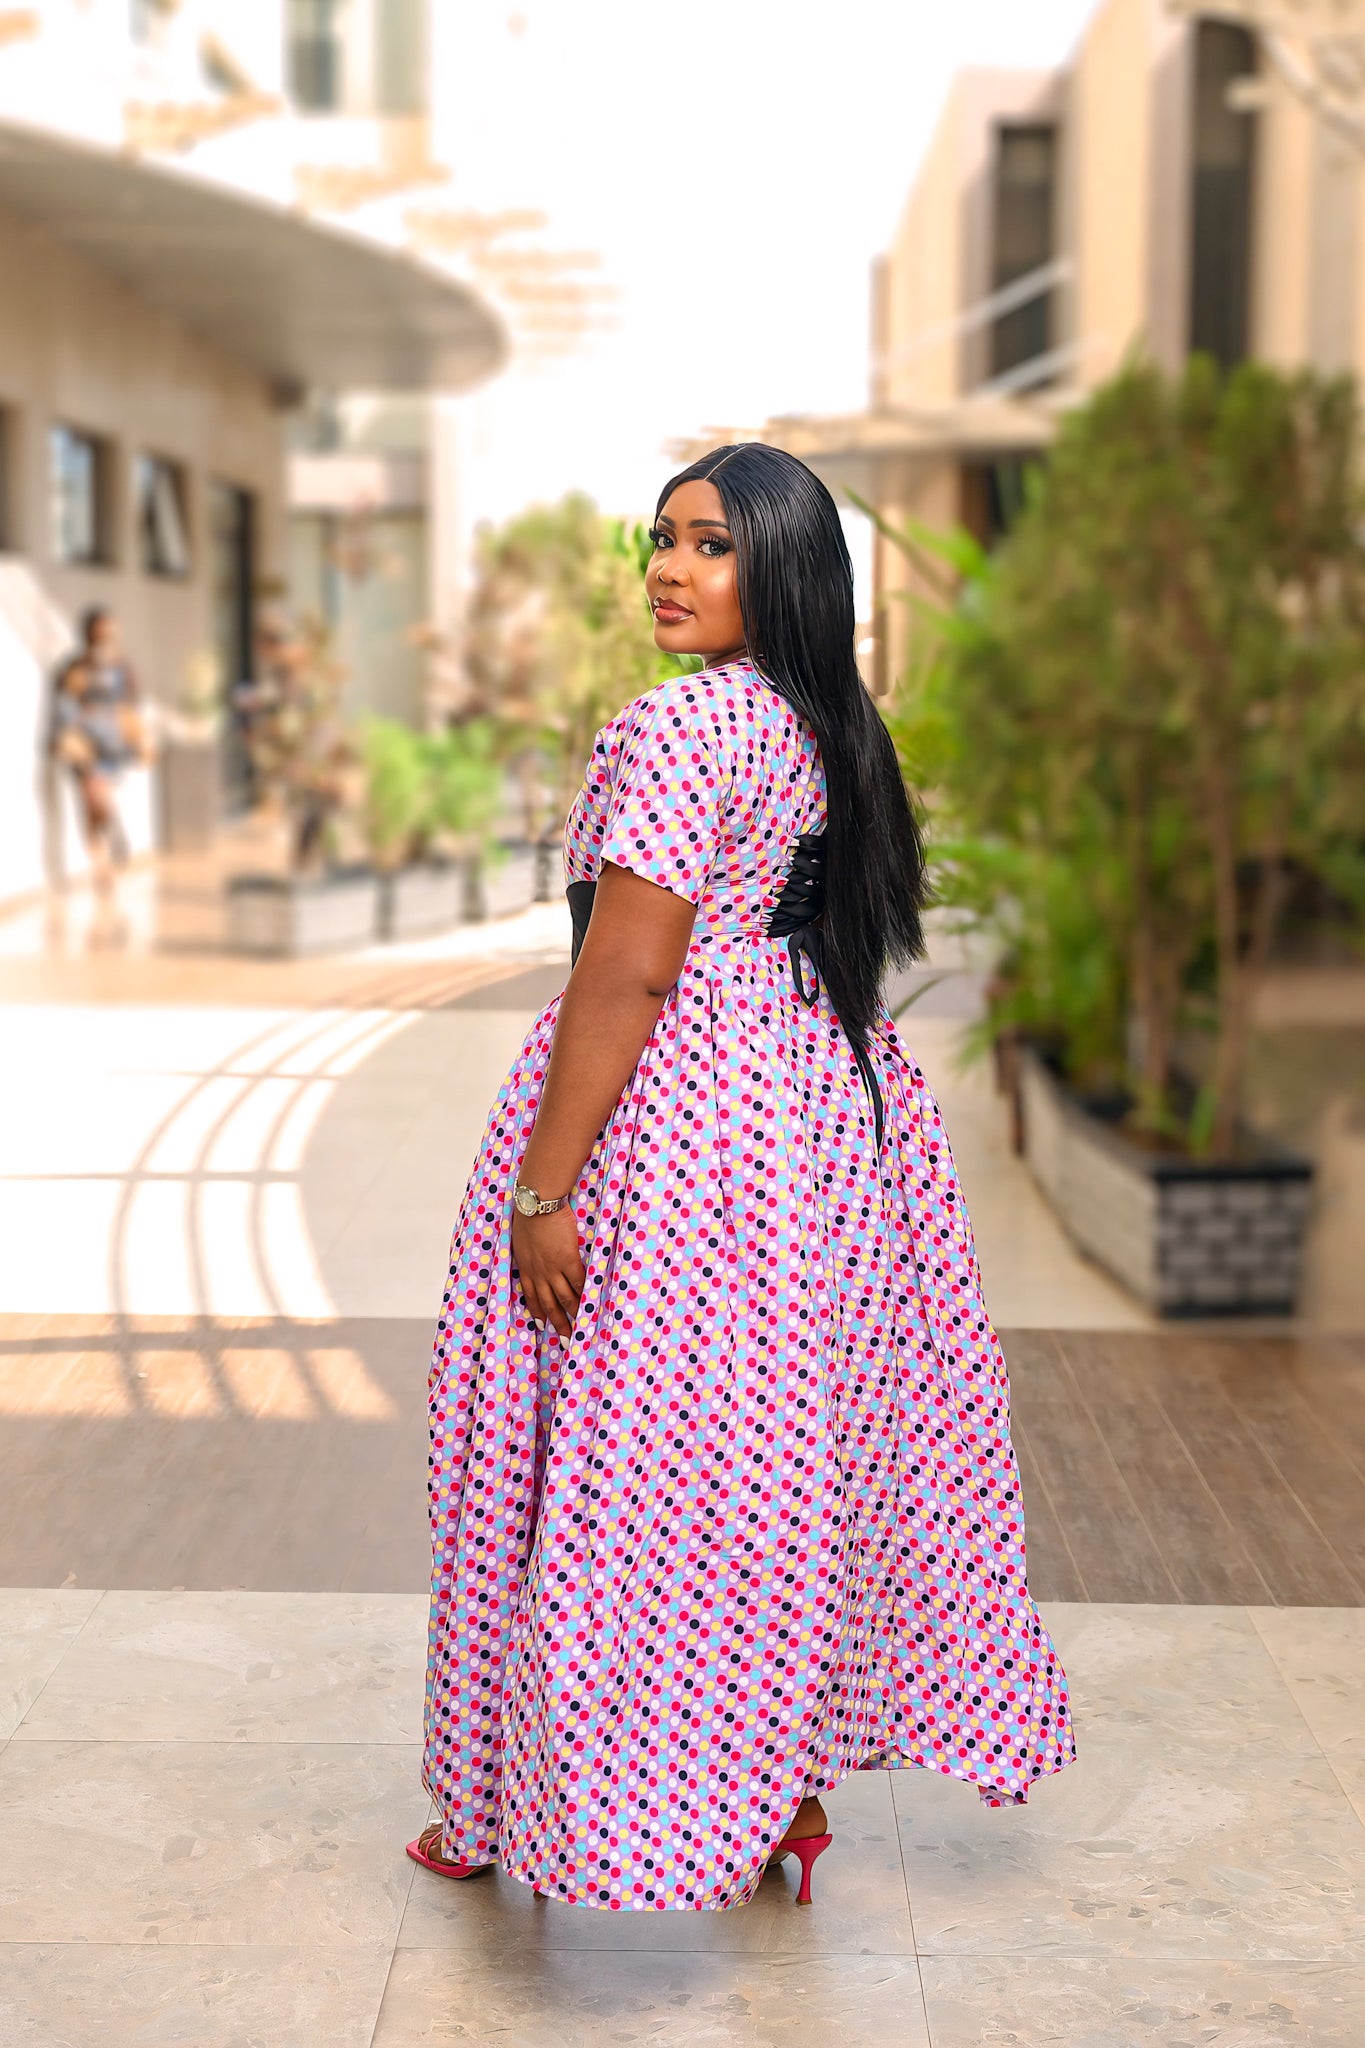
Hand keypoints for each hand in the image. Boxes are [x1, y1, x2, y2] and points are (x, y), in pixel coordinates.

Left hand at [511, 1205, 584, 1339]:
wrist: (537, 1204)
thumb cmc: (529, 1214)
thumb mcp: (522, 1237)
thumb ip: (529, 1250)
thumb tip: (535, 1253)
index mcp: (525, 1267)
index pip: (530, 1295)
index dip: (536, 1311)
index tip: (540, 1325)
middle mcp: (537, 1272)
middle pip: (547, 1303)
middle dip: (556, 1323)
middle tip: (565, 1339)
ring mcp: (552, 1268)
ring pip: (564, 1298)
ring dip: (573, 1314)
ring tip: (581, 1328)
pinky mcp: (568, 1260)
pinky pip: (578, 1283)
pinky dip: (585, 1294)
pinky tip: (592, 1304)